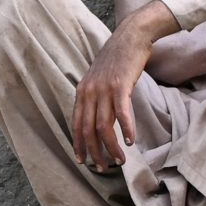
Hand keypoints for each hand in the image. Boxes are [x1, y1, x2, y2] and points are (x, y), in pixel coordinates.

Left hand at [71, 1, 174, 169]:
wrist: (130, 37)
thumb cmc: (117, 60)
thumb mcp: (98, 79)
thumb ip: (95, 97)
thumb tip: (96, 118)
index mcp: (82, 92)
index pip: (76, 125)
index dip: (79, 145)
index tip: (82, 161)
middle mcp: (89, 92)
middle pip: (88, 130)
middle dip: (94, 152)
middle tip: (103, 168)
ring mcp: (104, 89)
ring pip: (104, 126)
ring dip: (111, 147)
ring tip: (120, 161)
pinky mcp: (120, 85)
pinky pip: (121, 113)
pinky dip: (126, 129)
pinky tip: (130, 141)